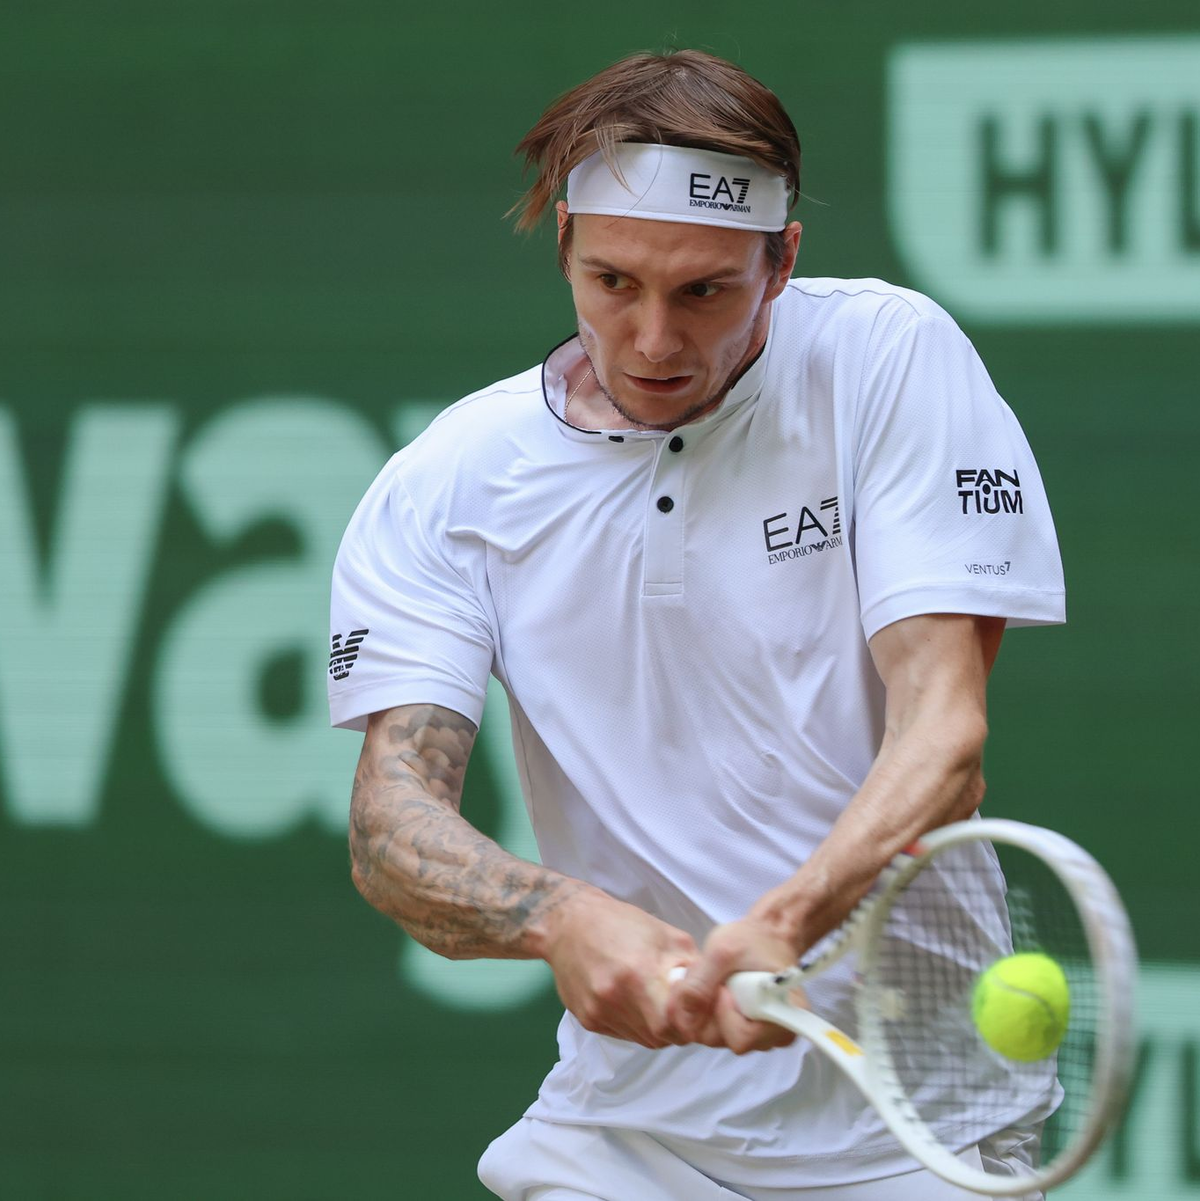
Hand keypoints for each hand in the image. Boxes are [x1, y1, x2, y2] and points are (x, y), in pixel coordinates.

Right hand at [542, 888, 699, 1048]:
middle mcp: (615, 997)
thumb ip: (691, 966)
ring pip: (643, 1040)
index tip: (695, 1009)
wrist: (568, 924)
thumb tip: (716, 991)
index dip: (691, 1021)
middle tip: (679, 1007)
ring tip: (655, 1001)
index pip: (675, 1023)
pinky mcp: (587, 1020)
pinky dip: (635, 1025)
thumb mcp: (665, 934)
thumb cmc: (620, 923)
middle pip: (661, 1036)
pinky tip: (633, 1002)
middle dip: (677, 1027)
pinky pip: (623, 1034)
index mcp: (639, 973)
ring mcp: (599, 1012)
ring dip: (656, 1028)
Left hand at [666, 918, 802, 1053]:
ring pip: (723, 1038)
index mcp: (786, 1015)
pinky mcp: (753, 1030)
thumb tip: (684, 1022)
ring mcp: (766, 1035)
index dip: (722, 1014)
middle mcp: (780, 1033)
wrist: (766, 933)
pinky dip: (714, 1013)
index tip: (721, 986)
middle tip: (713, 980)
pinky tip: (718, 991)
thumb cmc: (751, 938)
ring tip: (717, 982)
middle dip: (710, 1011)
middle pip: (728, 1041)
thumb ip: (699, 984)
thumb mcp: (721, 952)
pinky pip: (723, 1032)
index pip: (741, 1038)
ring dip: (710, 1011)